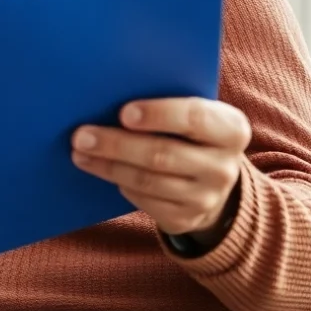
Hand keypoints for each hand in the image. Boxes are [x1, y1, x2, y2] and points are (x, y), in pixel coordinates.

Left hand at [71, 97, 250, 244]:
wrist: (212, 180)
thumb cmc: (192, 132)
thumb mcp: (194, 113)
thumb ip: (168, 101)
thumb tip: (113, 91)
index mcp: (231, 129)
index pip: (195, 118)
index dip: (159, 114)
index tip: (123, 112)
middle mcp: (223, 167)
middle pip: (162, 154)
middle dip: (117, 144)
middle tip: (81, 135)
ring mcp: (206, 198)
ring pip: (147, 181)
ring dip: (108, 166)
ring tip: (80, 152)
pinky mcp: (185, 219)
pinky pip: (145, 201)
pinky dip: (119, 183)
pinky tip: (100, 169)